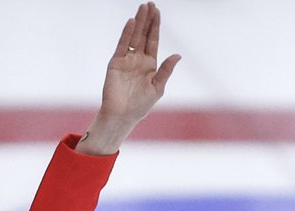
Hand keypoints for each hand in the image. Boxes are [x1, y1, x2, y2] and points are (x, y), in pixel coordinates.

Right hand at [77, 2, 180, 154]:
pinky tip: (132, 23)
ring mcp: (126, 59)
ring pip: (133, 36)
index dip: (155, 26)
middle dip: (147, 19)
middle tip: (150, 4)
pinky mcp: (116, 62)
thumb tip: (178, 55)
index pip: (153, 40)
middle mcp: (138, 59)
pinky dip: (126, 34)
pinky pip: (122, 45)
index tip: (157, 11)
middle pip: (144, 34)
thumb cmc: (141, 105)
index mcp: (150, 65)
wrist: (122, 115)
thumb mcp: (157, 87)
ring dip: (138, 22)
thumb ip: (166, 70)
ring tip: (142, 7)